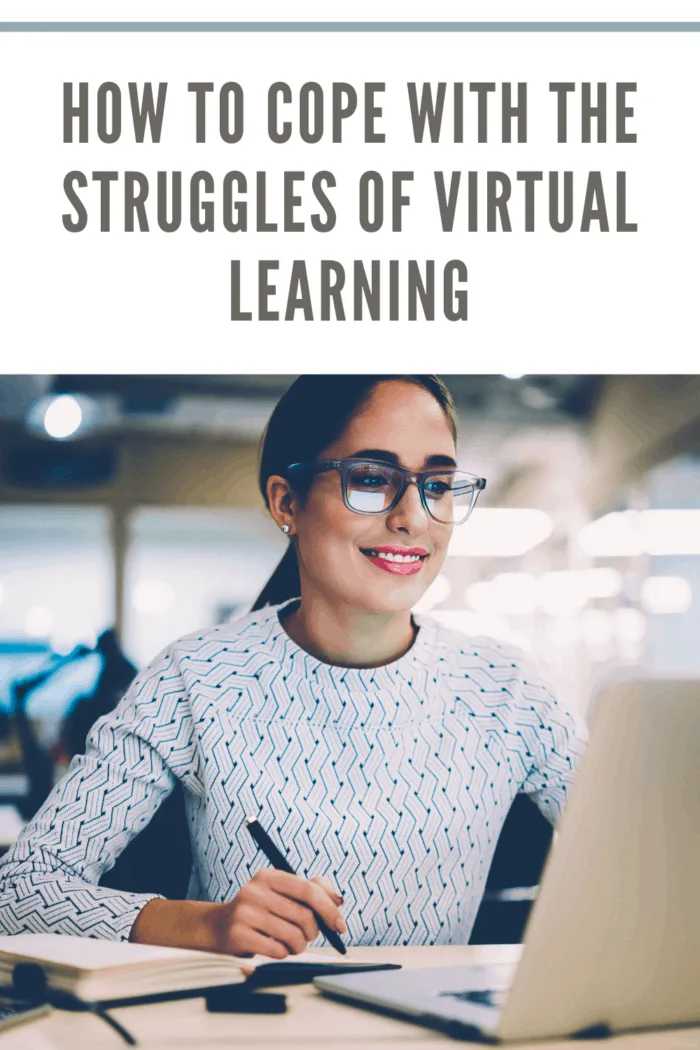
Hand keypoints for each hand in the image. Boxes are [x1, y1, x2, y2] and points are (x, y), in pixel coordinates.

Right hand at [209, 870, 346, 958]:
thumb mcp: (283, 893)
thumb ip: (312, 890)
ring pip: (292, 936)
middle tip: (306, 936)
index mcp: (269, 876)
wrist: (220, 926)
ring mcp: (245, 912)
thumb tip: (338, 899)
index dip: (329, 909)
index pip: (308, 889)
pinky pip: (277, 950)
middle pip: (304, 916)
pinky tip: (274, 947)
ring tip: (290, 943)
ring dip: (298, 946)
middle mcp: (255, 890)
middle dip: (312, 932)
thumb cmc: (261, 910)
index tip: (340, 926)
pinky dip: (282, 953)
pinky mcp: (238, 934)